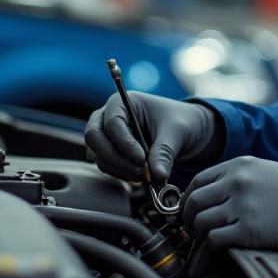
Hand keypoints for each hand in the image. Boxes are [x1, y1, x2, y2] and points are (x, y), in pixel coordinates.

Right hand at [84, 92, 222, 182]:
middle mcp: (108, 115)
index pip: (112, 122)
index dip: (124, 143)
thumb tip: (158, 175)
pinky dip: (121, 173)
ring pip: (98, 155)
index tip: (141, 159)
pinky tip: (140, 176)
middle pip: (94, 137)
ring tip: (146, 175)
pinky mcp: (109, 151)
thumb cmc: (180, 122)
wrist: (184, 131)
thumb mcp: (176, 133)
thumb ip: (165, 152)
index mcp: (122, 101)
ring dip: (120, 168)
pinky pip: (106, 165)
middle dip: (115, 157)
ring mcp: (106, 134)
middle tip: (140, 170)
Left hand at [181, 156, 277, 250]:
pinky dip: (212, 245)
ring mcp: (243, 206)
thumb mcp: (263, 171)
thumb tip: (210, 198)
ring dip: (200, 234)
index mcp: (238, 166)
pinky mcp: (250, 231)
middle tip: (192, 229)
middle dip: (188, 218)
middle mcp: (237, 183)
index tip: (190, 211)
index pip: (197, 181)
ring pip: (201, 222)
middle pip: (194, 202)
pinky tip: (222, 246)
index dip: (187, 199)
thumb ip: (236, 179)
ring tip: (208, 239)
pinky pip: (215, 239)